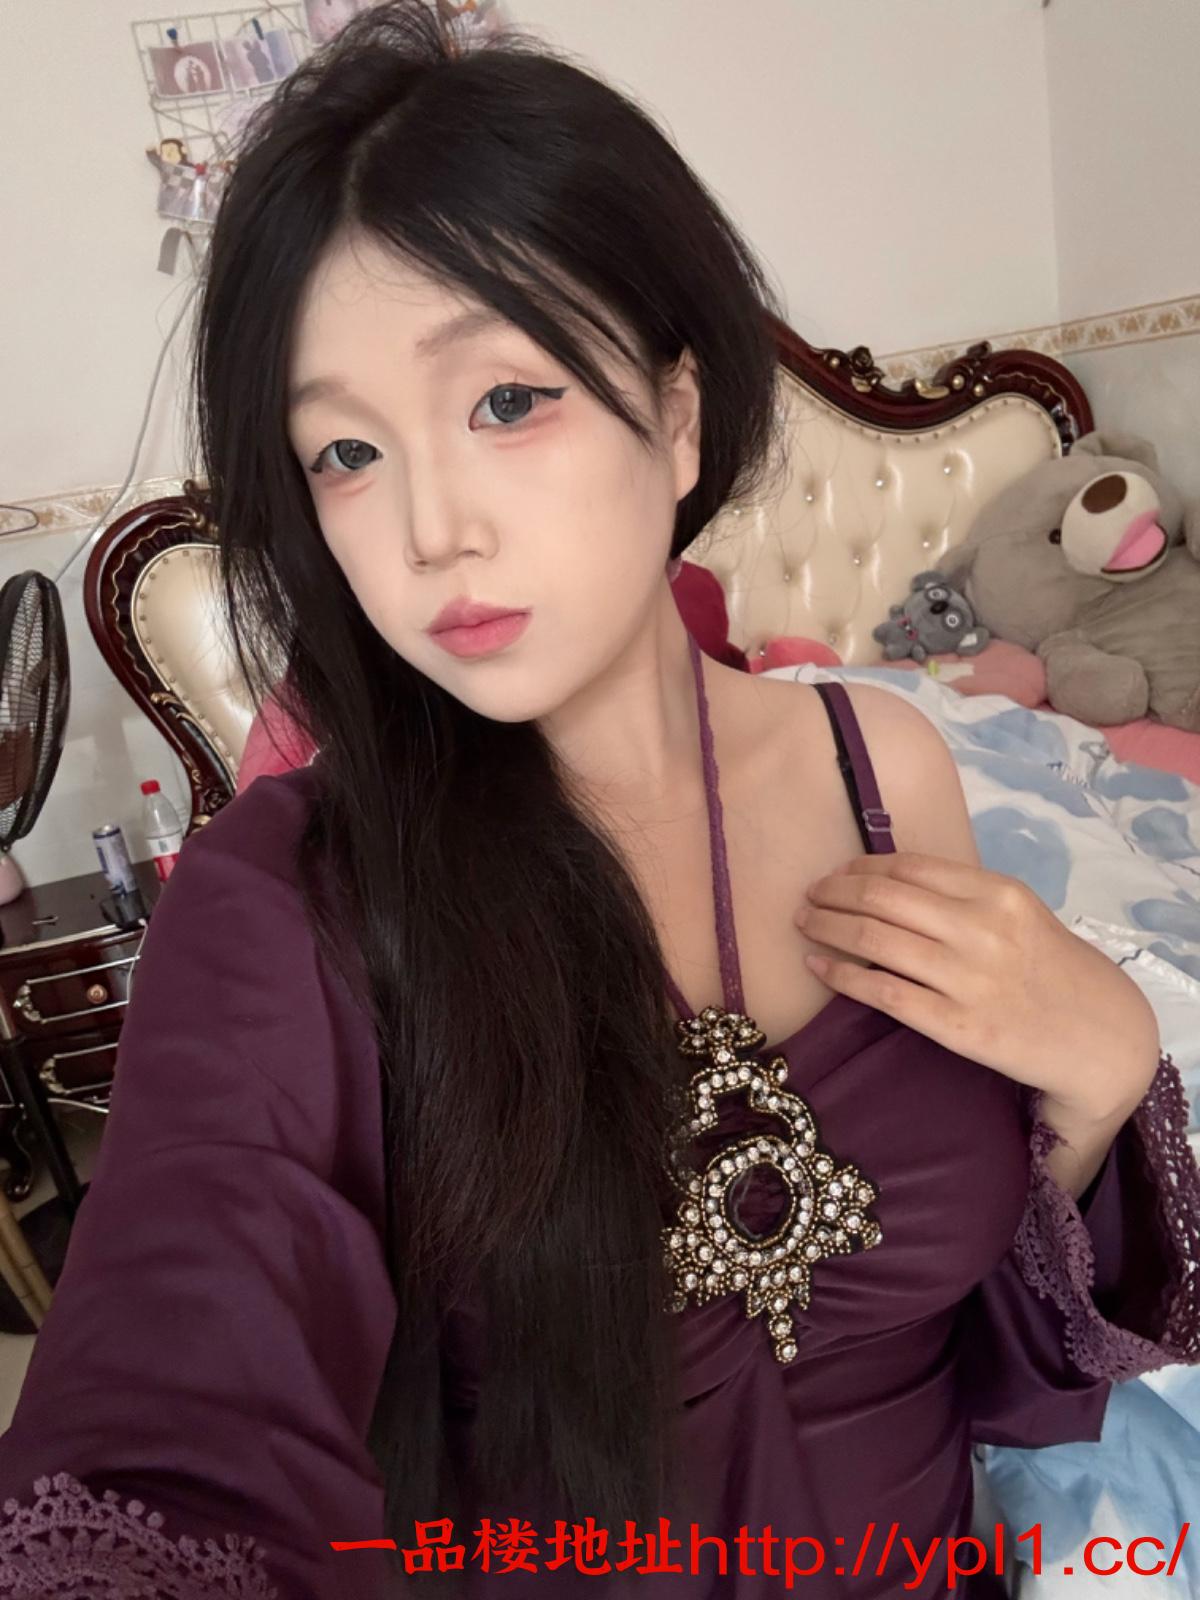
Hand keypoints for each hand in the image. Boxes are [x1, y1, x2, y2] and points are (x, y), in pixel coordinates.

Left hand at [797, 852, 1159, 1121]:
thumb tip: (889, 878)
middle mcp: (981, 930)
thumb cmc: (1050, 970)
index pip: (908, 869)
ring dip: (827, 927)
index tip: (835, 874)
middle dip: (833, 893)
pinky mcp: (957, 1026)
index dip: (860, 868)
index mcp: (997, 894)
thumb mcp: (1019, 914)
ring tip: (803, 923)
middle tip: (807, 896)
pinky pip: (882, 992)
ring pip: (874, 940)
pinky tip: (816, 966)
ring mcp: (968, 979)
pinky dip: (840, 974)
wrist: (1099, 1037)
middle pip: (882, 899)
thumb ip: (963, 895)